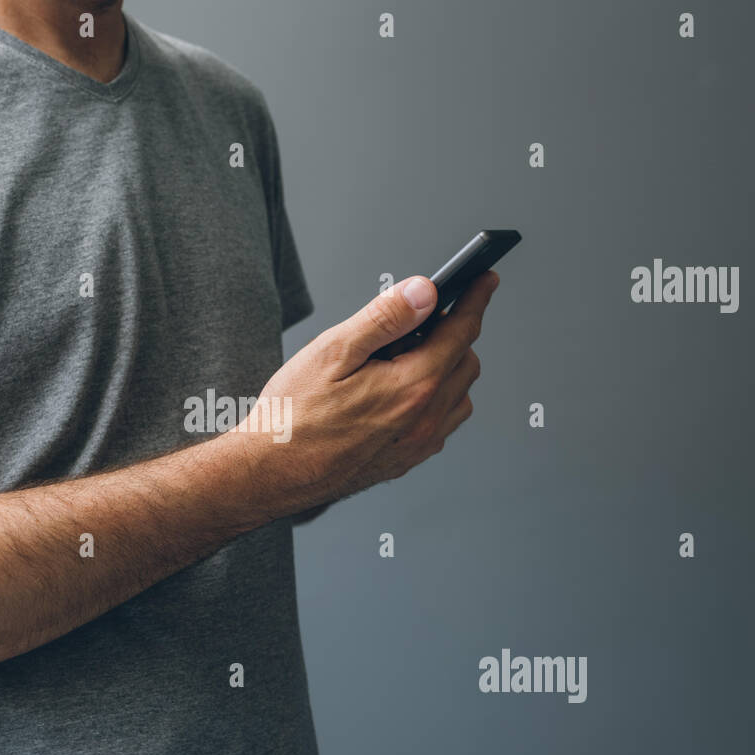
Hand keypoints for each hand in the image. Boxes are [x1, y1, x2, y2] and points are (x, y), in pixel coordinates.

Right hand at [228, 270, 498, 514]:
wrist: (270, 474)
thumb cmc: (293, 414)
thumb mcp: (333, 351)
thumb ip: (385, 318)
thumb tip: (425, 291)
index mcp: (412, 386)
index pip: (461, 332)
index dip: (475, 300)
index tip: (485, 280)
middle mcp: (424, 420)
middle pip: (466, 363)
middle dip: (455, 334)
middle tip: (420, 319)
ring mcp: (417, 445)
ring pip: (458, 396)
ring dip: (447, 370)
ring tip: (405, 358)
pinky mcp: (405, 461)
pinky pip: (441, 424)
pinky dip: (436, 400)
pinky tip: (399, 393)